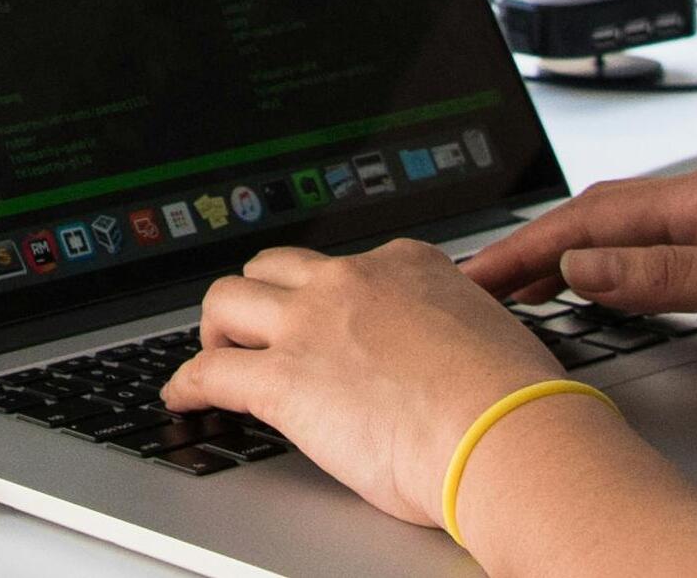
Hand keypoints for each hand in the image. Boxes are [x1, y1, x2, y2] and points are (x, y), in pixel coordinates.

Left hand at [157, 241, 565, 526]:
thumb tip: (454, 353)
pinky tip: (184, 398)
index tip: (320, 316)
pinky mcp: (283, 379)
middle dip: (258, 295)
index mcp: (406, 264)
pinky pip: (210, 371)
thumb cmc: (513, 401)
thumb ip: (452, 331)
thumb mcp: (487, 335)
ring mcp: (311, 324)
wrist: (504, 432)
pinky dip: (187, 384)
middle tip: (253, 328)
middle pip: (274, 268)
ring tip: (213, 353)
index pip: (344, 265)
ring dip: (214, 328)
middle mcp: (351, 280)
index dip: (323, 294)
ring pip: (227, 299)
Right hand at [459, 160, 696, 340]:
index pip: (599, 216)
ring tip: (521, 285)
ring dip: (571, 254)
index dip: (534, 246)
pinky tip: (603, 286)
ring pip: (631, 230)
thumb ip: (676, 273)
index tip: (484, 274)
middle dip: (538, 245)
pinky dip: (612, 266)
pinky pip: (659, 248)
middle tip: (482, 282)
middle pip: (608, 215)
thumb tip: (587, 266)